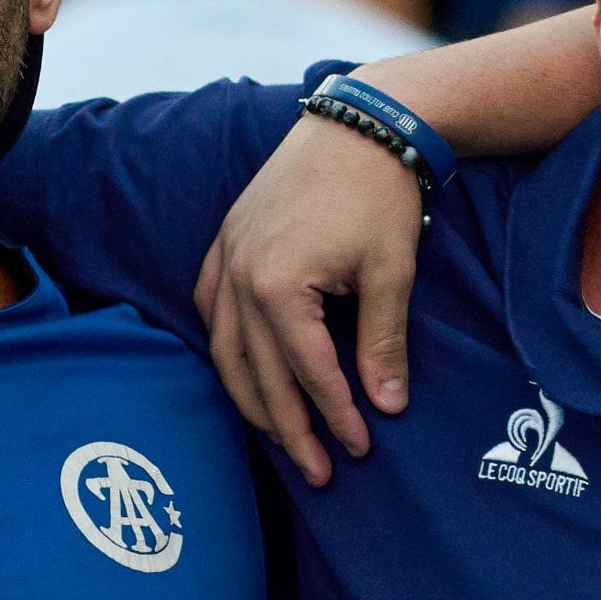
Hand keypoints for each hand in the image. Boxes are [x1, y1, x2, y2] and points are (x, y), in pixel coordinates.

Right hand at [191, 115, 426, 485]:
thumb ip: (382, 342)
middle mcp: (238, 278)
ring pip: (224, 352)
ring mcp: (224, 259)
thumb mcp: (391, 272)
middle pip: (258, 375)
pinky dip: (224, 351)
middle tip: (319, 473)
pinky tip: (243, 375)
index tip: (360, 449)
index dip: (335, 416)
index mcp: (278, 286)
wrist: (358, 125)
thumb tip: (386, 406)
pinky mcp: (224, 244)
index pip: (306, 373)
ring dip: (252, 401)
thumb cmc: (379, 195)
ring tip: (282, 440)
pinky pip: (208, 311)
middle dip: (290, 430)